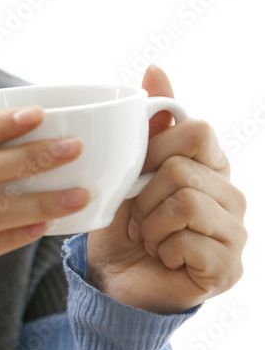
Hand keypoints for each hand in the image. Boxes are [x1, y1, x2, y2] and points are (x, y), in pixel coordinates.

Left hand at [86, 65, 246, 313]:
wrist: (114, 280)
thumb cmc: (123, 222)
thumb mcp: (128, 168)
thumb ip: (149, 123)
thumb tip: (156, 68)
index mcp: (211, 164)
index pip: (196, 130)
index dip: (156, 149)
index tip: (138, 175)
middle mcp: (232, 195)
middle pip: (183, 168)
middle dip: (144, 196)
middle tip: (137, 217)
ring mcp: (236, 233)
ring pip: (186, 202)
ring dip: (150, 224)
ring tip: (147, 238)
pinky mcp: (229, 268)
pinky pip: (191, 241)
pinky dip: (163, 249)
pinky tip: (163, 257)